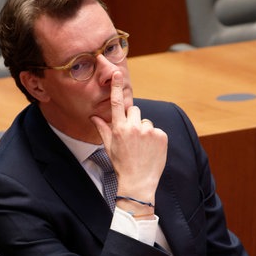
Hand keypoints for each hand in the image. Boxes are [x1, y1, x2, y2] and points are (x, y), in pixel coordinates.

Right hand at [90, 71, 167, 202]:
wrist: (138, 182)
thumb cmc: (122, 165)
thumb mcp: (109, 147)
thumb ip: (102, 129)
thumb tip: (93, 117)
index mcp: (119, 129)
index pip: (117, 103)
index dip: (116, 87)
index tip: (117, 73)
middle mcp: (134, 127)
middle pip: (134, 110)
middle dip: (132, 119)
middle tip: (132, 136)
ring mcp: (149, 132)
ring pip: (146, 121)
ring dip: (144, 130)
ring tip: (141, 146)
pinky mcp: (162, 136)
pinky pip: (156, 131)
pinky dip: (154, 138)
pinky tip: (150, 149)